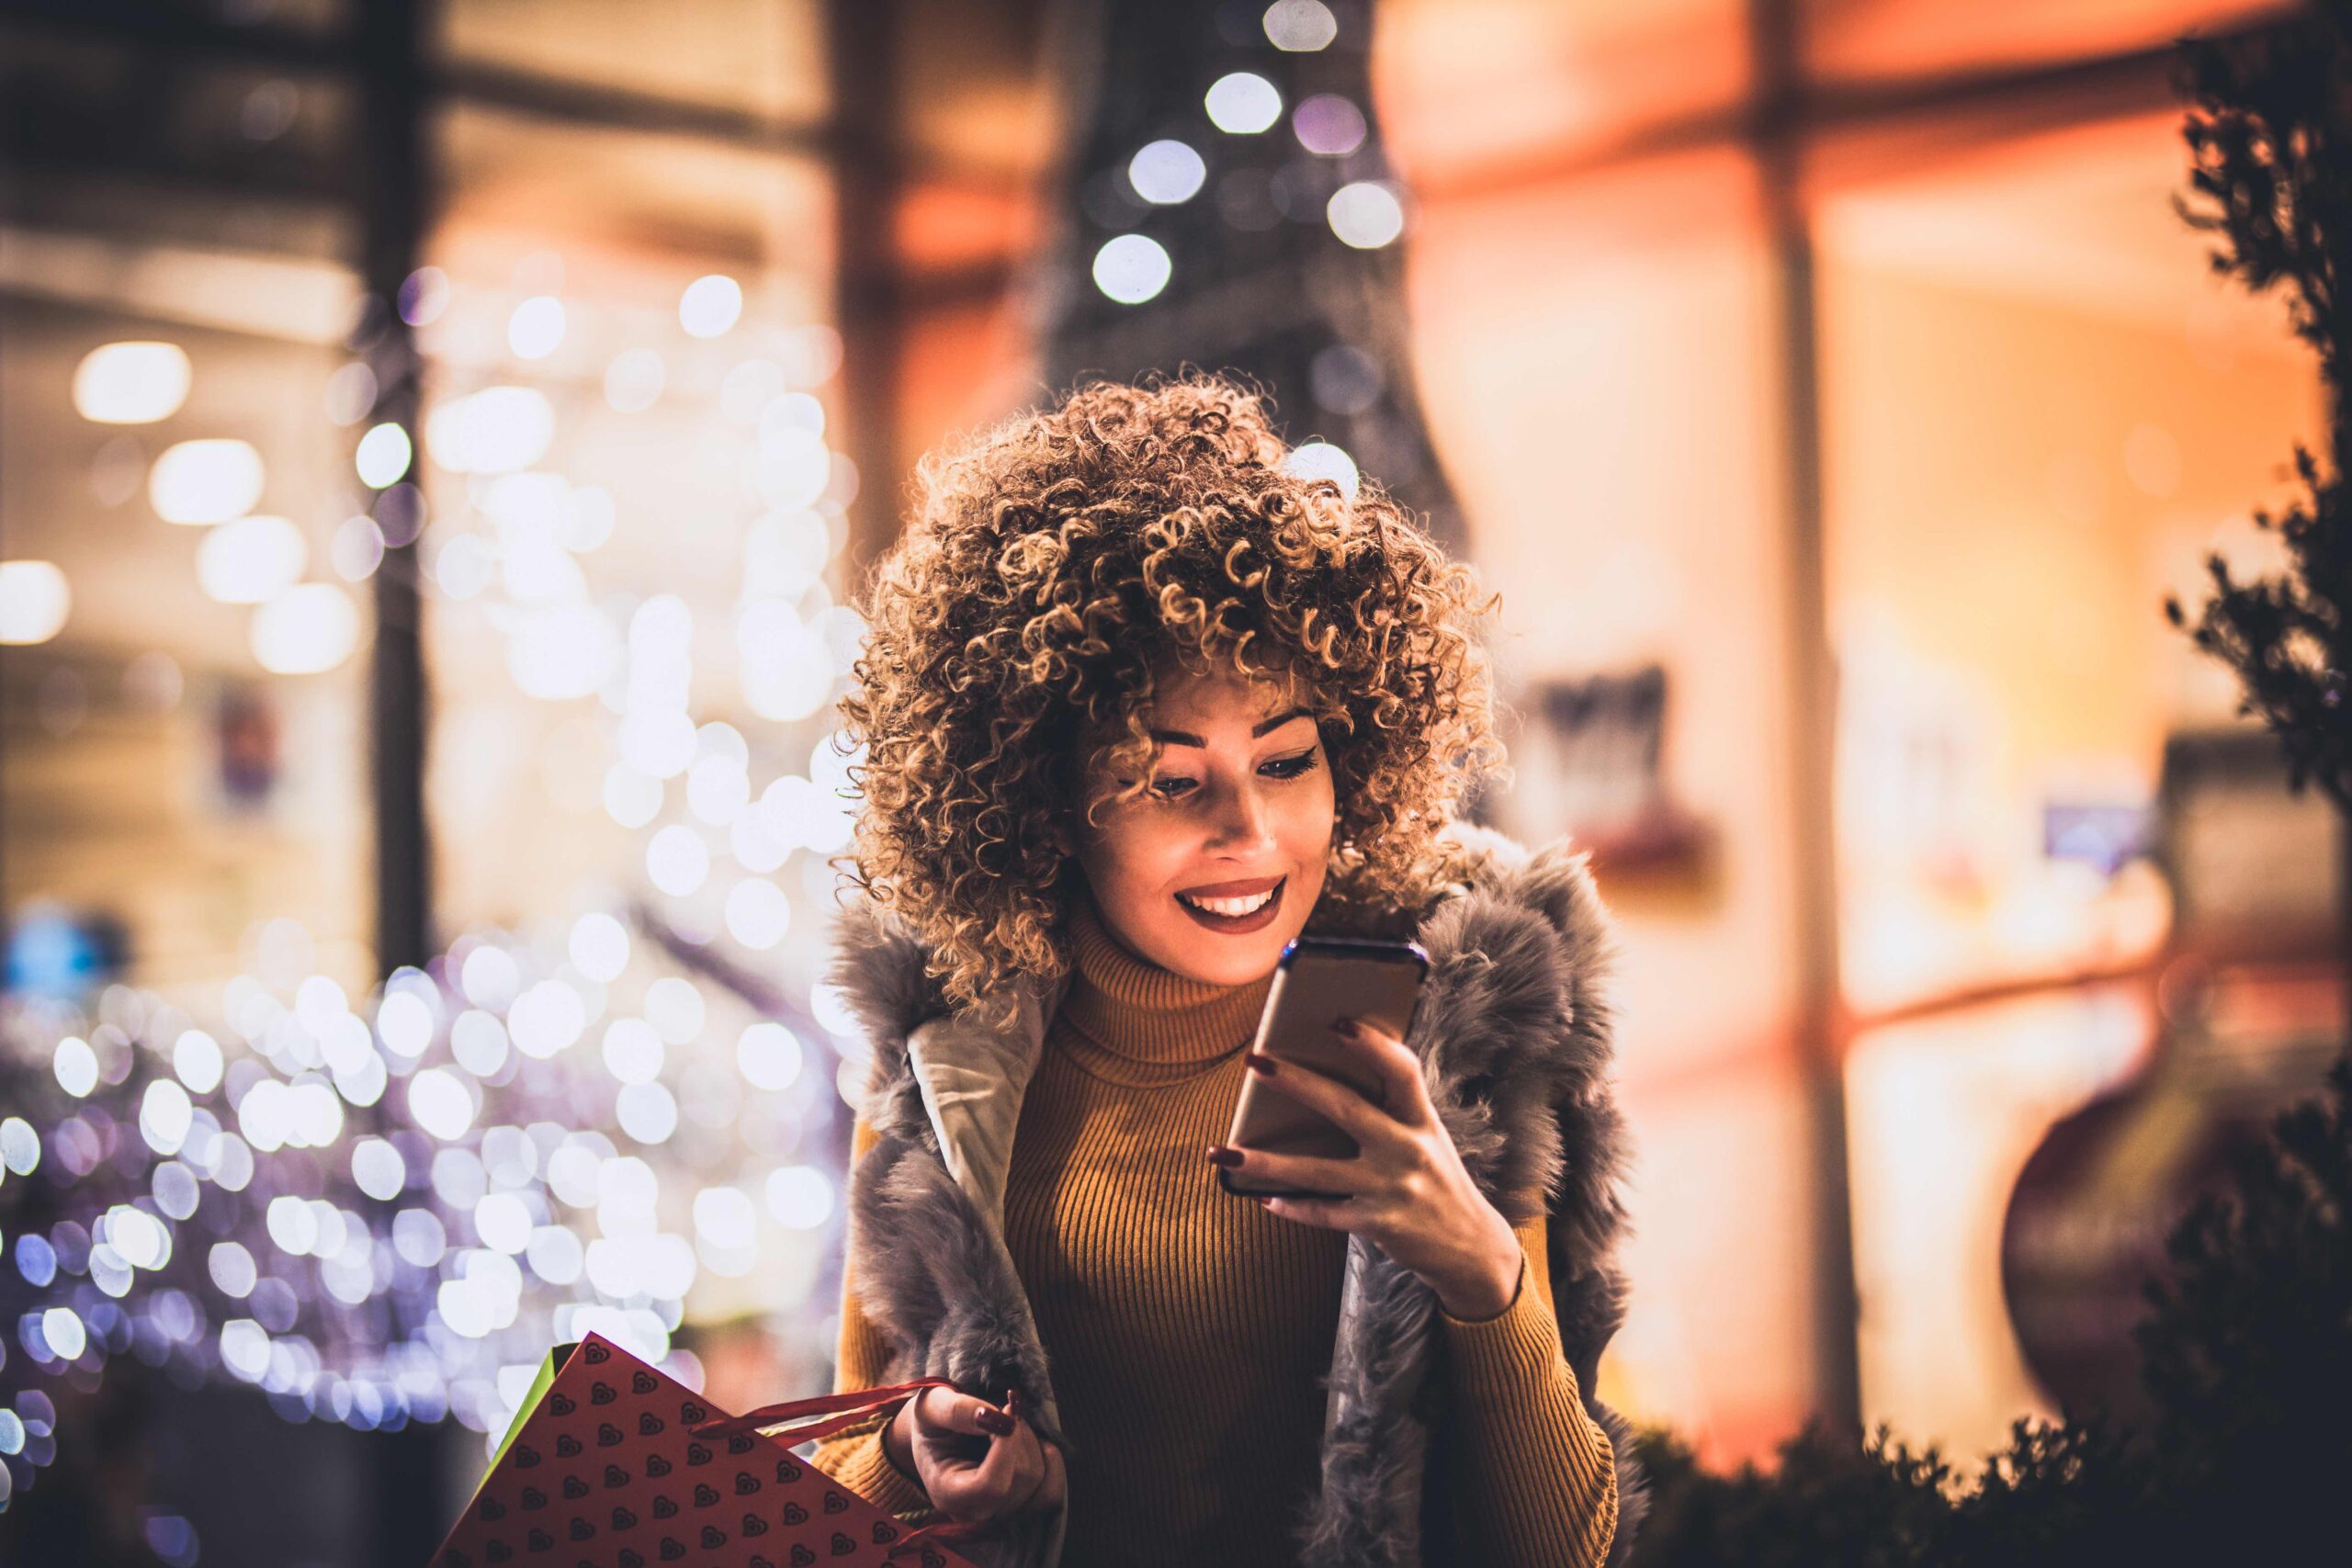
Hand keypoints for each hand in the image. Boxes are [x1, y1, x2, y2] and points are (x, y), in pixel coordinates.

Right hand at [886, 1384, 1065, 1522]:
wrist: (939, 1436)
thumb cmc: (932, 1421)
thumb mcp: (932, 1407)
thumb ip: (957, 1410)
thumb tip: (996, 1418)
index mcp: (946, 1494)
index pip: (991, 1485)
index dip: (1007, 1445)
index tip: (1008, 1408)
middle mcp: (974, 1513)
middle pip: (1020, 1479)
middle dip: (1019, 1434)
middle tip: (1003, 1408)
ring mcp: (1000, 1513)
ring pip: (1038, 1480)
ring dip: (1032, 1442)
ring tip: (1010, 1424)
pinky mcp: (1020, 1506)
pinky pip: (1051, 1491)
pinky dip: (1050, 1461)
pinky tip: (1033, 1441)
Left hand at [1208, 1016, 1525, 1318]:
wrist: (1470, 1248)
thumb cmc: (1434, 1178)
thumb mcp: (1425, 1138)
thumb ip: (1391, 1111)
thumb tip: (1325, 1075)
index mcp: (1421, 1120)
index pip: (1403, 1073)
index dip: (1373, 1046)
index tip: (1338, 1023)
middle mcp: (1408, 1150)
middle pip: (1346, 1109)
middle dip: (1297, 1083)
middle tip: (1256, 1062)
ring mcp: (1392, 1188)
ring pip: (1319, 1171)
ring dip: (1266, 1162)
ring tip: (1223, 1152)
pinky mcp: (1379, 1223)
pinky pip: (1325, 1213)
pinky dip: (1293, 1206)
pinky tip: (1264, 1198)